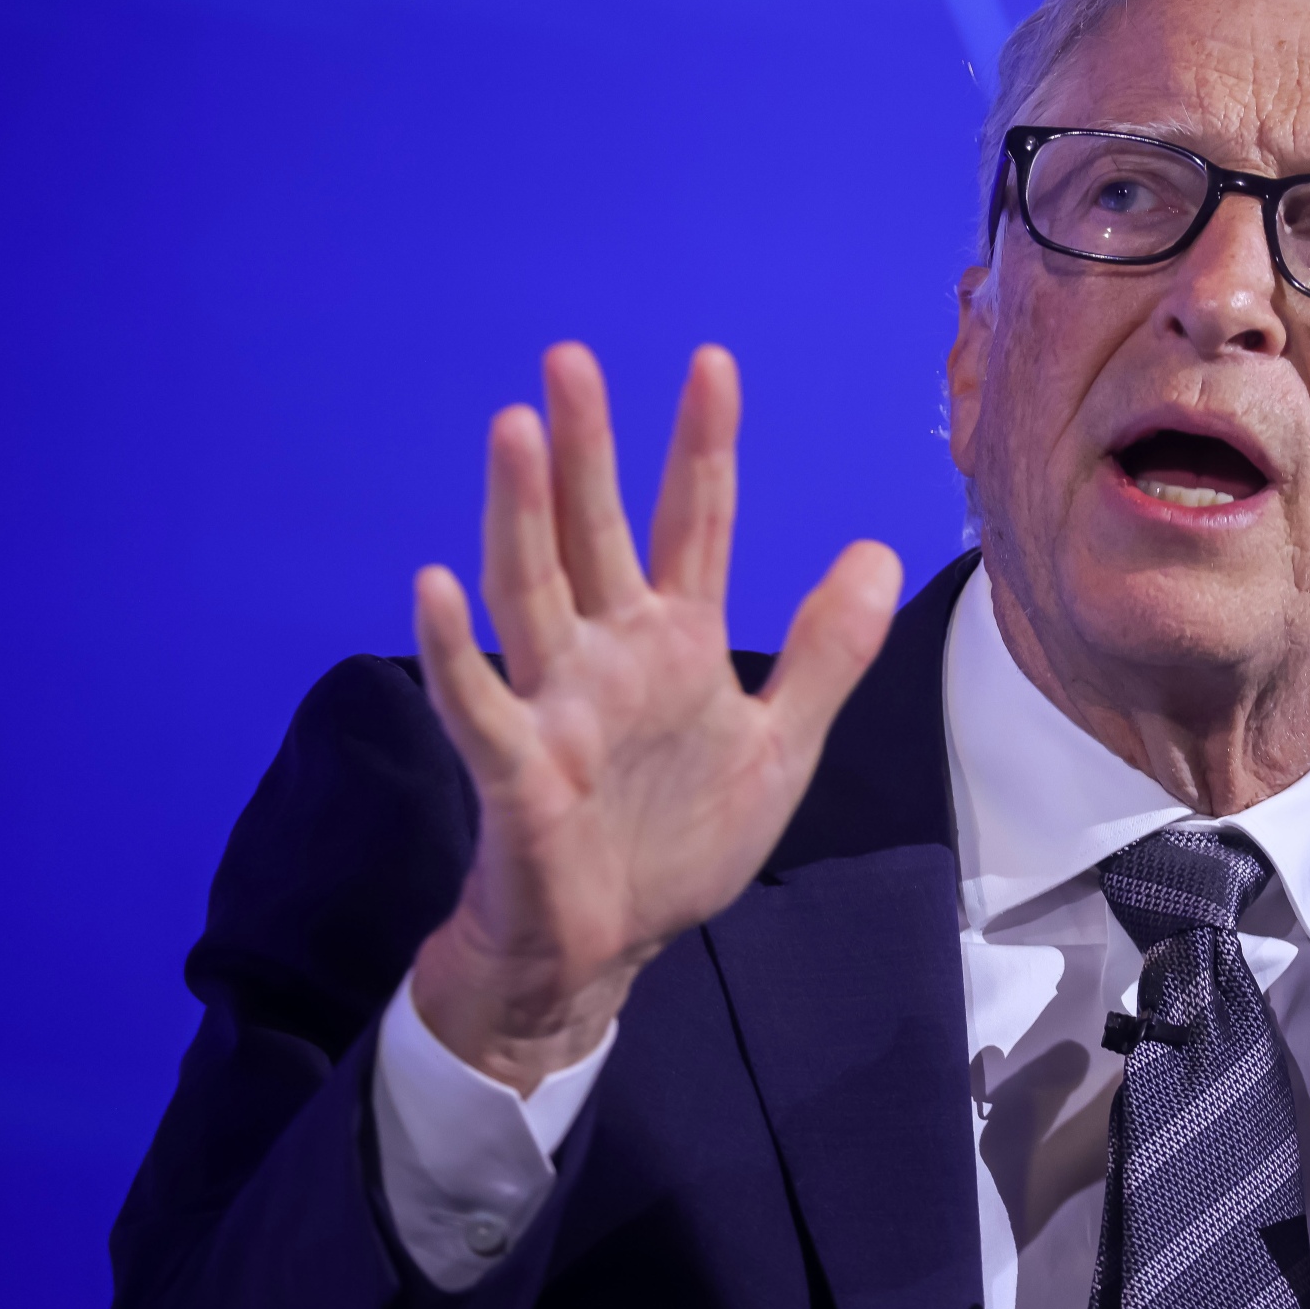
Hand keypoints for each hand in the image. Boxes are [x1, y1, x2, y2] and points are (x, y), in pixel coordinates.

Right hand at [408, 342, 899, 1092]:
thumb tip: (875, 554)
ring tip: (513, 430)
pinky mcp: (518, 769)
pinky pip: (479, 702)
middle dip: (586, 448)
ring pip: (531, 590)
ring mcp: (556, 703)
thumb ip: (824, 653)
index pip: (694, 522)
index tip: (710, 362)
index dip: (702, 445)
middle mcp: (608, 653)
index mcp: (675, 641)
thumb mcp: (781, 746)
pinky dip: (456, 649)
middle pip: (594, 531)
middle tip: (570, 357)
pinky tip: (434, 586)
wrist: (607, 951)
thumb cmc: (678, 843)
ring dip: (520, 513)